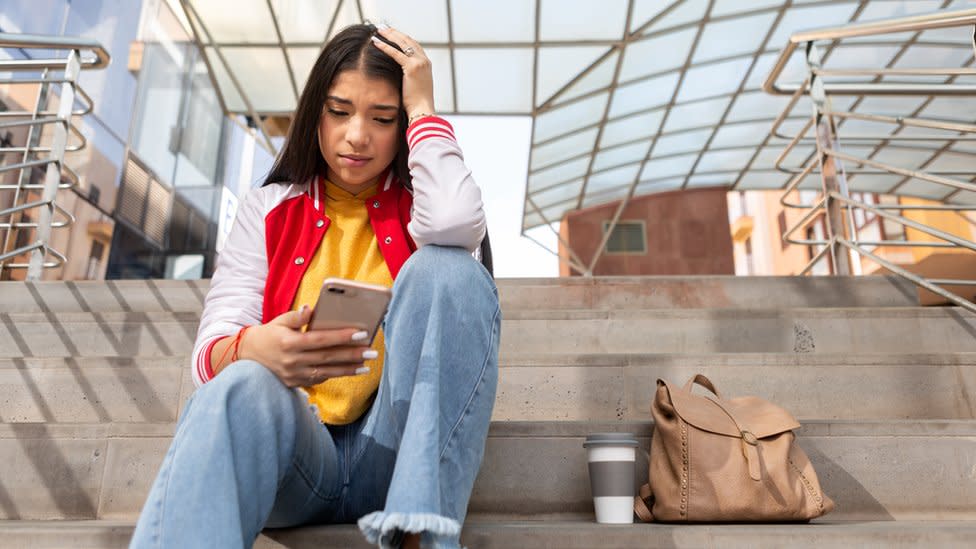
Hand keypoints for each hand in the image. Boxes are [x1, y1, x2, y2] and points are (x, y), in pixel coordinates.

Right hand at [241, 305, 373, 387]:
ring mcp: (293, 375)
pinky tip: (350, 371)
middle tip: (372, 352)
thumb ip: (298, 317)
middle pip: (328, 358)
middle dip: (352, 355)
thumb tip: (313, 310)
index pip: (321, 339)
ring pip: (326, 373)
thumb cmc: (269, 334)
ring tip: (366, 365)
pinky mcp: (295, 384)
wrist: (247, 356)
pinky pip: (318, 380)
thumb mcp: (280, 321)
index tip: (361, 334)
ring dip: (348, 369)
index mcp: (289, 342)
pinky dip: (335, 375)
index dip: (341, 337)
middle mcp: (292, 361)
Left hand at [371, 25, 434, 120]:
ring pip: (402, 43)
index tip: (391, 33)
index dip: (401, 38)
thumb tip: (398, 76)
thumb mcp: (415, 86)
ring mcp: (420, 63)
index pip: (413, 45)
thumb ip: (409, 77)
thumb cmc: (417, 104)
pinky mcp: (412, 68)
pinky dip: (385, 46)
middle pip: (408, 41)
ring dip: (389, 35)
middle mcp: (424, 61)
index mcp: (426, 64)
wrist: (423, 111)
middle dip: (394, 32)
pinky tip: (375, 41)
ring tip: (377, 30)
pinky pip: (395, 53)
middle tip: (382, 27)